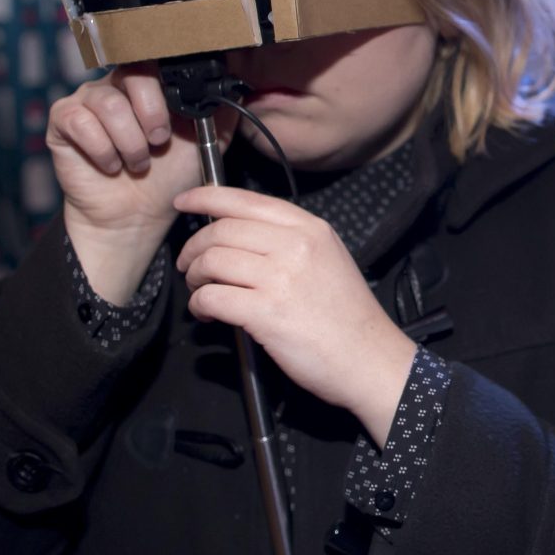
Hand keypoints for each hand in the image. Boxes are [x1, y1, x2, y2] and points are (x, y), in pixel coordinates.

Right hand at [46, 65, 237, 301]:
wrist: (137, 215)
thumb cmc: (168, 176)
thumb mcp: (207, 141)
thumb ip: (221, 111)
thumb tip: (234, 84)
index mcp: (149, 84)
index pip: (156, 60)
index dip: (169, 87)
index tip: (180, 118)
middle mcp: (115, 85)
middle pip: (132, 73)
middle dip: (152, 114)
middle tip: (160, 143)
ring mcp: (87, 100)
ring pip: (108, 103)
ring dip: (129, 140)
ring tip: (137, 162)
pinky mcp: (63, 120)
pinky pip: (78, 120)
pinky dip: (101, 148)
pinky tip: (111, 165)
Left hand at [173, 185, 417, 444]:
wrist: (369, 357)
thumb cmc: (347, 314)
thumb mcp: (328, 257)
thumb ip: (290, 239)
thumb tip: (239, 233)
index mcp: (310, 228)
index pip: (246, 200)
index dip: (206, 197)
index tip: (185, 201)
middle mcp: (295, 245)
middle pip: (221, 230)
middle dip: (194, 247)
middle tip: (188, 264)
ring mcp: (281, 278)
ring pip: (212, 261)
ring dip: (195, 277)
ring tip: (200, 290)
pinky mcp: (267, 313)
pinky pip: (213, 298)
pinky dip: (200, 305)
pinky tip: (207, 313)